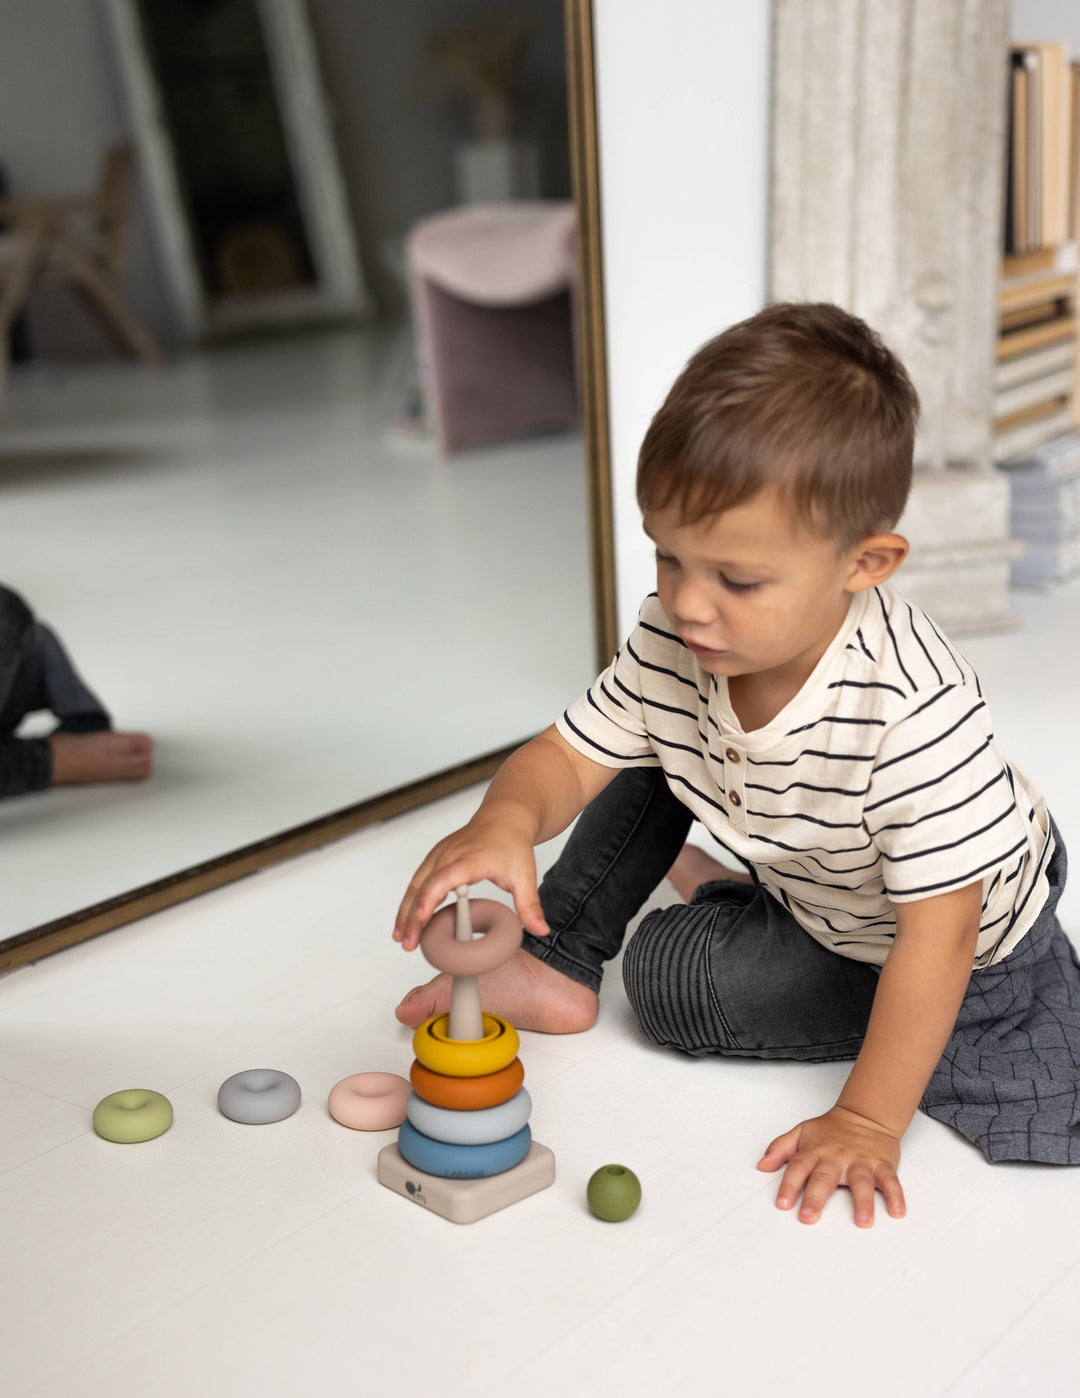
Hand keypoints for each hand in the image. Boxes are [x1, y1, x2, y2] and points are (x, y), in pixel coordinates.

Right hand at [392, 817, 548, 950]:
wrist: (505, 818)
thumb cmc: (512, 843)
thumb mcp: (525, 874)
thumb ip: (530, 905)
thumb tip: (540, 930)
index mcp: (469, 859)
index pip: (443, 879)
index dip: (430, 898)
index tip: (421, 918)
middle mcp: (448, 855)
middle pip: (422, 886)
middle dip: (411, 916)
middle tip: (409, 944)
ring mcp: (439, 855)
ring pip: (415, 885)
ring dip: (405, 911)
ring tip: (402, 938)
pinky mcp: (435, 858)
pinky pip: (417, 881)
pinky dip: (410, 901)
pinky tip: (408, 921)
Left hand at [756, 1105, 904, 1227]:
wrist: (865, 1115)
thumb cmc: (831, 1130)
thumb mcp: (801, 1132)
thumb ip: (780, 1147)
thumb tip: (761, 1165)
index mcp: (815, 1151)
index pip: (798, 1167)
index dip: (788, 1185)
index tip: (782, 1204)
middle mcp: (837, 1157)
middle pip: (825, 1177)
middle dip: (815, 1197)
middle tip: (808, 1217)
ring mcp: (860, 1161)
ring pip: (861, 1181)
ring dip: (863, 1201)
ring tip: (862, 1221)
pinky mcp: (881, 1164)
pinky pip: (890, 1180)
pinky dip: (895, 1195)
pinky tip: (897, 1211)